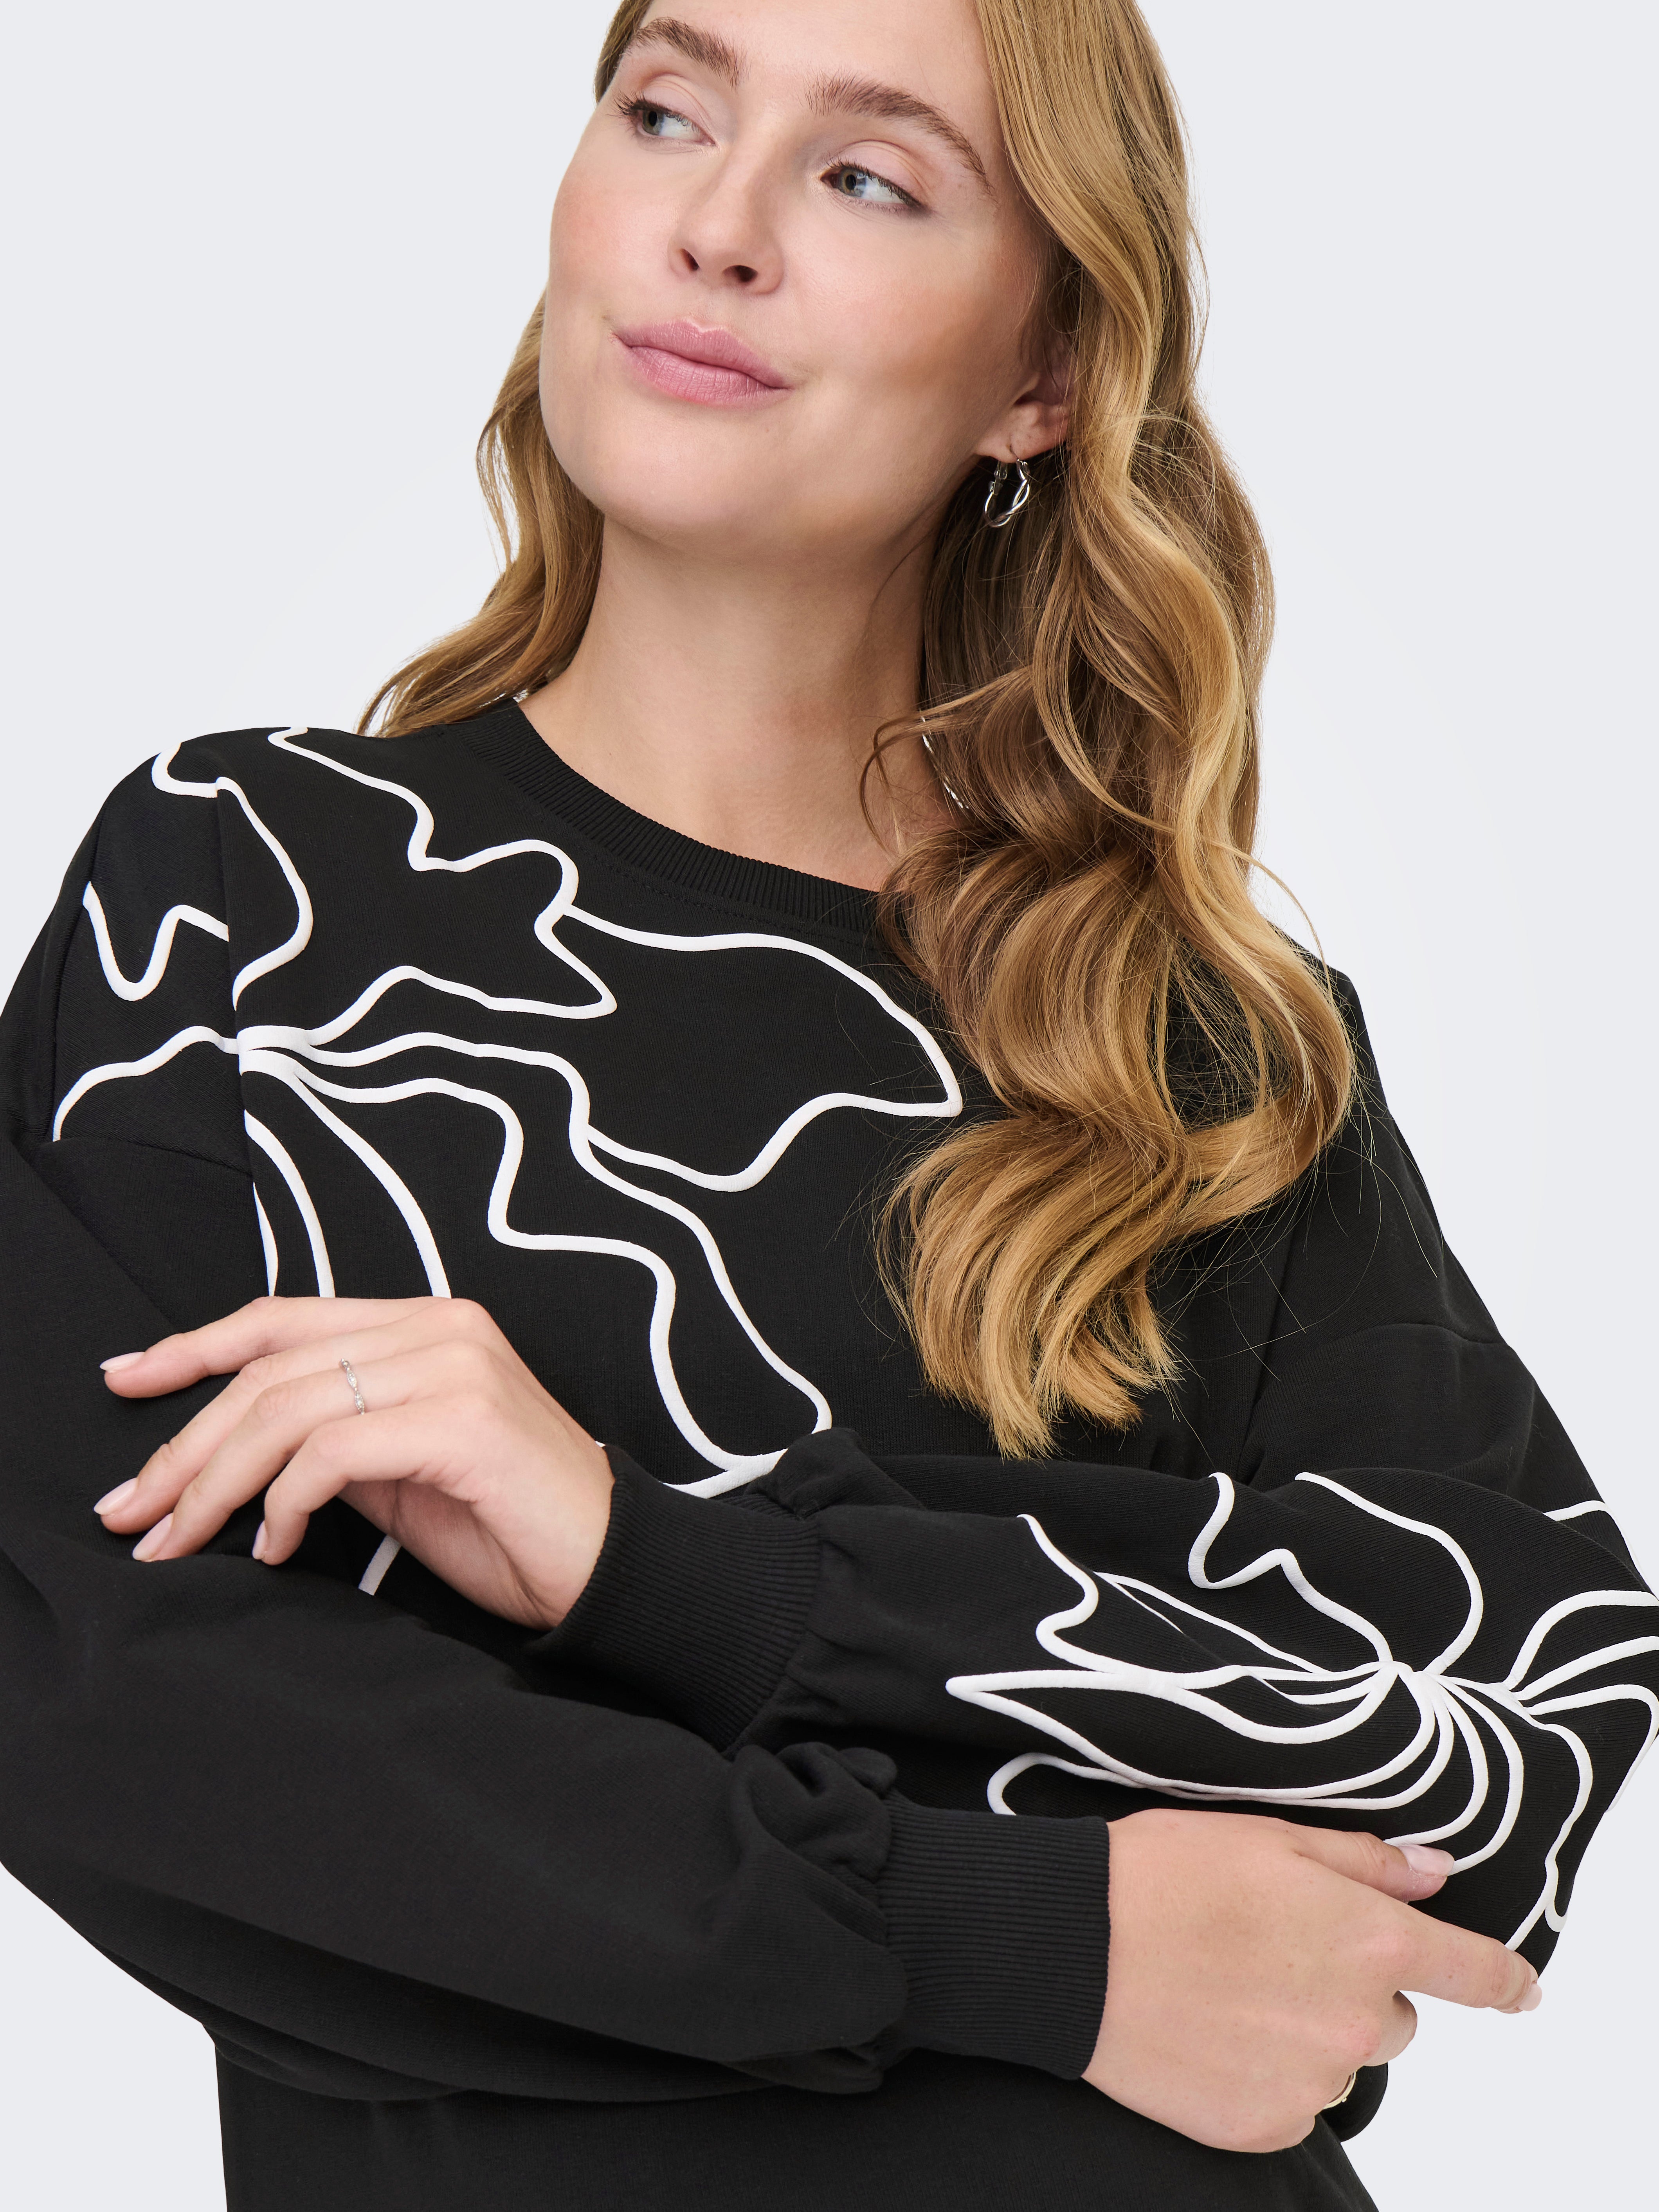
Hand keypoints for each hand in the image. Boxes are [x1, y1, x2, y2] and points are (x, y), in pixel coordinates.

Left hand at [92, 1296, 613, 1628]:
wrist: (607, 1566)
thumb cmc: (506, 1523)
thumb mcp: (398, 1471)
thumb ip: (332, 1438)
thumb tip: (238, 1452)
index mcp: (425, 1322)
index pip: (281, 1319)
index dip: (192, 1346)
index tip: (123, 1379)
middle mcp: (440, 1326)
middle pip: (269, 1371)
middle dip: (184, 1444)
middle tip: (131, 1511)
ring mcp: (455, 1366)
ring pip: (289, 1408)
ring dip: (216, 1483)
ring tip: (180, 1540)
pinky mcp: (464, 1420)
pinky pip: (335, 1450)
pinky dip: (287, 1502)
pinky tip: (272, 1547)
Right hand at [1086, 1808, 1540, 2152]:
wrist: (1073, 1947)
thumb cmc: (1165, 1874)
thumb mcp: (1269, 1836)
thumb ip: (1364, 1862)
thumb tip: (1435, 1871)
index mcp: (1366, 1940)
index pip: (1474, 1972)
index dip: (1508, 1980)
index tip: (1523, 1990)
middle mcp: (1355, 2020)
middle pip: (1393, 2018)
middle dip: (1355, 1990)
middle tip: (1276, 1954)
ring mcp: (1312, 2080)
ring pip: (1341, 2060)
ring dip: (1307, 2032)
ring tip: (1229, 1990)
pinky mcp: (1265, 2123)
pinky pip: (1295, 2103)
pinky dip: (1266, 2074)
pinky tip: (1213, 2033)